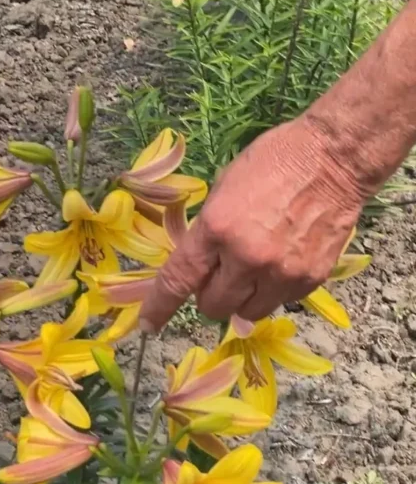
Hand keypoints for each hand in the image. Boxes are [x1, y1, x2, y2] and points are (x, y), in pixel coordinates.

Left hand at [140, 115, 365, 330]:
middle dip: (210, 295)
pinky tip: (282, 261)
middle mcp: (247, 258)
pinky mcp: (310, 280)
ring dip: (243, 298)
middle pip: (213, 307)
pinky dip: (273, 290)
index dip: (160, 307)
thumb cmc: (273, 162)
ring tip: (255, 269)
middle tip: (220, 275)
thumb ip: (210, 233)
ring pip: (247, 313)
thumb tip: (204, 268)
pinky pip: (280, 302)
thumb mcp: (224, 188)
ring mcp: (281, 272)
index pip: (179, 280)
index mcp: (217, 228)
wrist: (333, 159)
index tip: (149, 325)